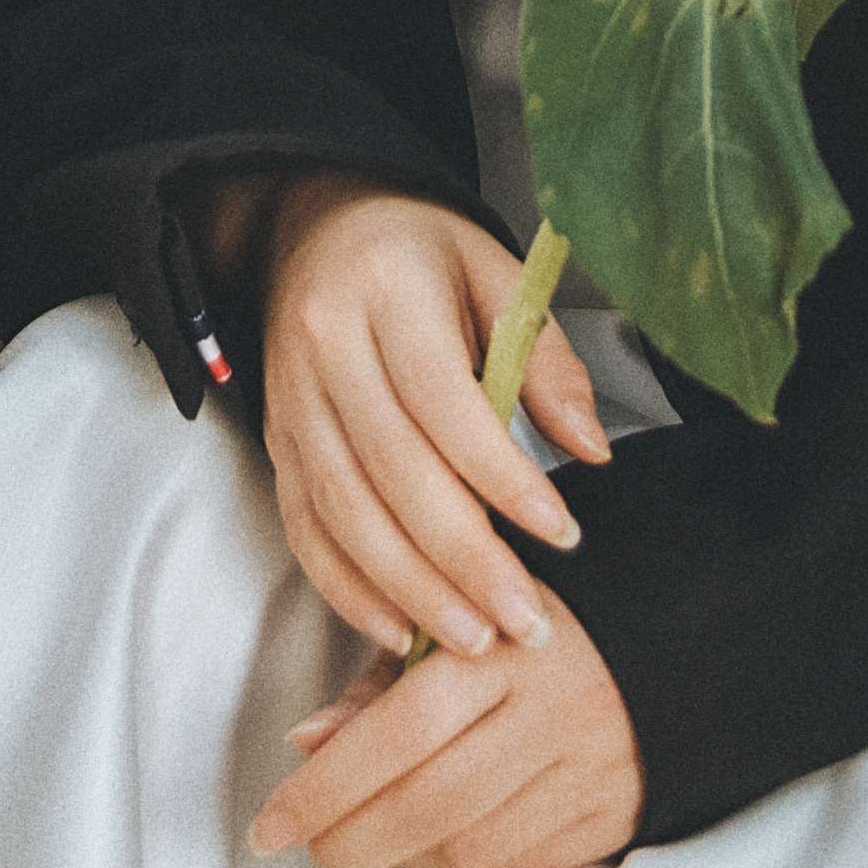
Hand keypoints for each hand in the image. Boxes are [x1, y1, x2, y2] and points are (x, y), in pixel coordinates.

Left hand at [250, 596, 642, 867]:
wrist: (667, 650)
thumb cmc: (528, 640)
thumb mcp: (453, 634)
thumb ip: (374, 691)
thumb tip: (304, 746)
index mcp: (501, 646)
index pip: (399, 729)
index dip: (326, 787)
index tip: (270, 827)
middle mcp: (551, 710)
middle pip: (431, 803)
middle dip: (354, 841)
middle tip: (315, 851)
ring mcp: (587, 770)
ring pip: (470, 849)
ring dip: (410, 855)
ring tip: (391, 831)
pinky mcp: (611, 820)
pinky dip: (467, 867)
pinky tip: (458, 833)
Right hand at [253, 179, 610, 662]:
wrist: (316, 227)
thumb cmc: (421, 254)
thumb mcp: (496, 274)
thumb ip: (545, 362)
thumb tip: (591, 451)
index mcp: (386, 290)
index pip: (442, 400)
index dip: (500, 476)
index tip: (562, 534)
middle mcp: (325, 346)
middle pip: (392, 471)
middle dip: (463, 560)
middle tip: (524, 620)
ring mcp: (290, 399)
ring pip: (345, 512)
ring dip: (411, 590)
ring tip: (475, 639)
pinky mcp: (275, 442)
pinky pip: (304, 529)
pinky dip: (349, 588)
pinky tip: (401, 629)